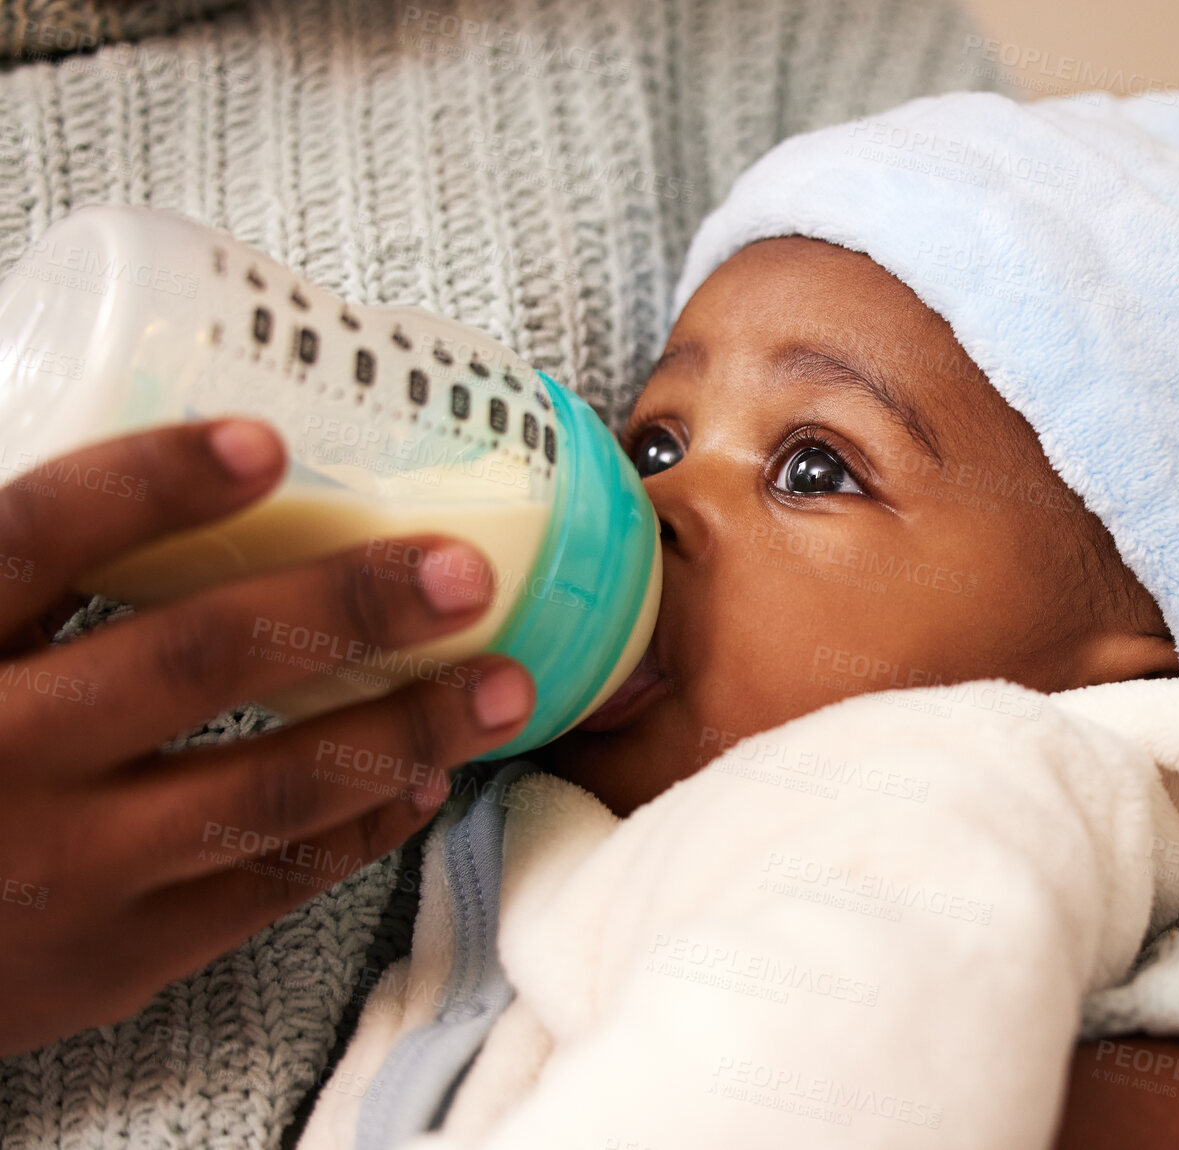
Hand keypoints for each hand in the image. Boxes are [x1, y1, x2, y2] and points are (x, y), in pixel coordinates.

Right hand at [0, 419, 534, 1056]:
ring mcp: (59, 876)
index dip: (150, 486)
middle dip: (347, 608)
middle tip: (465, 572)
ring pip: (265, 793)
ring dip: (401, 731)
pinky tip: (423, 778)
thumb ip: (16, 575)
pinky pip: (266, 889)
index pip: (37, 539)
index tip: (264, 443)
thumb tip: (155, 465)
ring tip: (503, 687)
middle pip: (193, 662)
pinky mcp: (110, 962)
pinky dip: (359, 830)